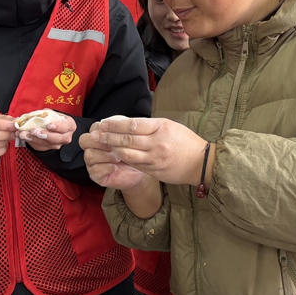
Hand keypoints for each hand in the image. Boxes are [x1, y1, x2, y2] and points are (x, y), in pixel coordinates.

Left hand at [19, 114, 76, 151]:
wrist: (56, 129)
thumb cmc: (55, 119)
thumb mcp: (53, 114)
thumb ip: (46, 113)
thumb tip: (34, 114)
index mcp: (69, 126)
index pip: (66, 127)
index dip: (58, 126)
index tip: (49, 125)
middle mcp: (66, 137)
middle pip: (56, 138)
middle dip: (44, 134)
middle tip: (34, 130)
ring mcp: (58, 144)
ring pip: (46, 144)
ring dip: (33, 139)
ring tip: (23, 134)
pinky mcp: (49, 148)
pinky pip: (39, 146)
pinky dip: (30, 141)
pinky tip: (23, 136)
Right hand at [79, 123, 147, 190]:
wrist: (141, 169)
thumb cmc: (134, 150)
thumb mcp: (129, 133)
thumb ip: (117, 125)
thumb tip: (105, 122)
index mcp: (99, 135)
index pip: (93, 129)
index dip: (103, 131)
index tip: (116, 135)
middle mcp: (92, 148)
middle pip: (84, 141)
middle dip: (101, 143)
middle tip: (115, 147)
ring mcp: (92, 162)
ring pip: (89, 155)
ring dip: (105, 156)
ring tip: (118, 158)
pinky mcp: (95, 175)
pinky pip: (94, 170)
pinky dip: (106, 168)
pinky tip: (115, 167)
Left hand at [86, 117, 208, 185]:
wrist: (200, 162)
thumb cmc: (186, 141)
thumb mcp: (170, 126)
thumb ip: (150, 126)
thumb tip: (128, 125)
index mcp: (161, 127)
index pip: (132, 125)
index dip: (115, 125)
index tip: (103, 124)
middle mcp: (157, 143)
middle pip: (126, 139)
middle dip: (108, 137)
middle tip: (96, 135)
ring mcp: (155, 158)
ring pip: (127, 154)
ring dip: (113, 149)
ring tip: (103, 146)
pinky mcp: (154, 170)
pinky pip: (135, 164)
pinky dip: (124, 159)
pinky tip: (116, 156)